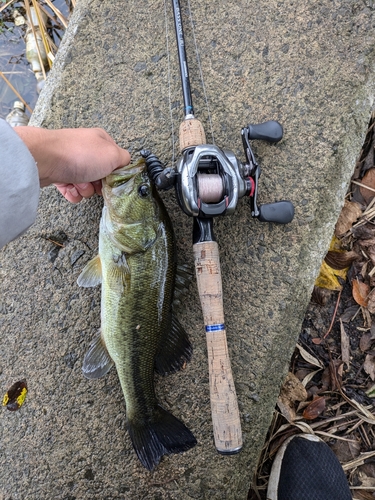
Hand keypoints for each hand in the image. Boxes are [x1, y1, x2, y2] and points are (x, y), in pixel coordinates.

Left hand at [15, 126, 130, 202]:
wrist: (45, 159)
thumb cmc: (81, 155)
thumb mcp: (113, 155)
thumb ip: (124, 160)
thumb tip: (125, 164)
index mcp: (100, 140)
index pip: (115, 158)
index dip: (116, 172)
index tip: (114, 180)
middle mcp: (85, 148)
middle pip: (101, 173)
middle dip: (100, 184)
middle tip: (96, 184)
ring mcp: (71, 160)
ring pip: (86, 183)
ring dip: (86, 189)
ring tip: (79, 186)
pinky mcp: (58, 172)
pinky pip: (71, 188)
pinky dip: (73, 193)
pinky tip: (71, 191)